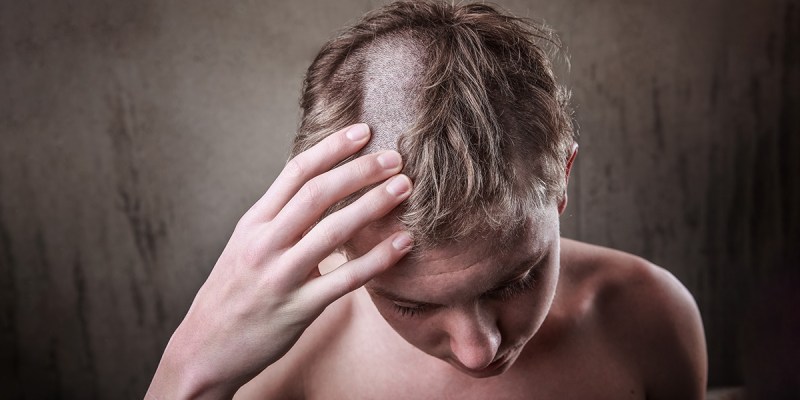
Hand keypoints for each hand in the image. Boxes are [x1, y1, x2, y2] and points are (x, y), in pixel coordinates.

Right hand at [146, 123, 412, 398]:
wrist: (203, 349)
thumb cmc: (233, 293)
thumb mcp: (246, 245)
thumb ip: (279, 218)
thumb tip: (321, 187)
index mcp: (253, 223)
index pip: (295, 172)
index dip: (331, 147)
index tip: (363, 131)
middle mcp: (264, 243)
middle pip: (317, 194)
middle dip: (359, 170)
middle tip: (395, 157)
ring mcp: (281, 276)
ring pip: (333, 231)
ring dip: (373, 205)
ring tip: (404, 188)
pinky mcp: (298, 308)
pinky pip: (345, 279)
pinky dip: (378, 258)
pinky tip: (403, 243)